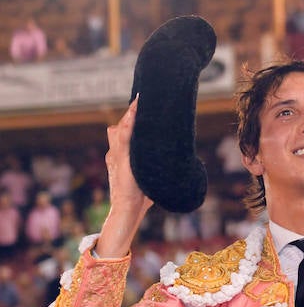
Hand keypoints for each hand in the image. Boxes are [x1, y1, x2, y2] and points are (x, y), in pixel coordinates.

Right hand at [95, 98, 152, 258]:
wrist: (129, 211)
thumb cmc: (142, 196)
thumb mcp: (152, 175)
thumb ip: (160, 165)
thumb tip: (182, 160)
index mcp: (125, 154)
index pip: (130, 131)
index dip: (136, 117)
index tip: (145, 103)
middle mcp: (118, 152)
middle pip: (125, 125)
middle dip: (134, 111)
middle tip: (144, 96)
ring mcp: (117, 156)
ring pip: (122, 129)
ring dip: (132, 114)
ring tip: (140, 100)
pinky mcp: (120, 161)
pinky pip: (123, 139)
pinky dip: (128, 126)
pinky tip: (134, 115)